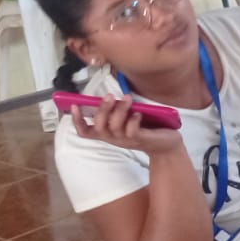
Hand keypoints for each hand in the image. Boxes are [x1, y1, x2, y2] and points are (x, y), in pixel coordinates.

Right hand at [69, 94, 183, 156]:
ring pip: (114, 127)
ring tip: (128, 98)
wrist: (164, 145)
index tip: (74, 105)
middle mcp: (113, 138)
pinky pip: (131, 131)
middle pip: (99, 126)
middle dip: (102, 110)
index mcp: (106, 133)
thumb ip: (115, 111)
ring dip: (120, 110)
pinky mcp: (139, 140)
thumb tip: (107, 97)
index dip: (77, 120)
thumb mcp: (125, 120)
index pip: (84, 132)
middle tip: (109, 96)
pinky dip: (133, 120)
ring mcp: (125, 140)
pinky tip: (138, 113)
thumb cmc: (143, 129)